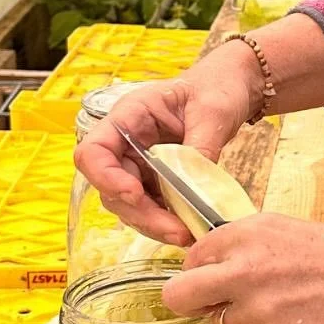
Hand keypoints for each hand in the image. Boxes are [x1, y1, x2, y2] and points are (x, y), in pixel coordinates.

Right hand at [73, 40, 262, 247]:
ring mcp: (141, 166)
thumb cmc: (216, 87)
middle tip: (177, 231)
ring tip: (188, 235)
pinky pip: (153, 210)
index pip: (94, 151)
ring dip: (155, 226)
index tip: (136, 195)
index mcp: (129, 117)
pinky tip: (190, 231)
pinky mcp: (158, 183)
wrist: (230, 89)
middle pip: (112, 189)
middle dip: (141, 214)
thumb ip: (200, 147)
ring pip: (131, 206)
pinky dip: (167, 224)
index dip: (106, 178)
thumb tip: (195, 187)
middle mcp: (127, 144)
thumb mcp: (212, 110)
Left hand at [162, 216, 323, 323]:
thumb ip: (245, 248)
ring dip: (246, 323)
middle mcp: (244, 270)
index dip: (201, 272)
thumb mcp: (286, 231)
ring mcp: (261, 309)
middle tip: (210, 307)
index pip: (192, 259)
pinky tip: (311, 321)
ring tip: (287, 308)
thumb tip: (212, 267)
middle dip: (189, 304)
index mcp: (245, 235)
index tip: (214, 280)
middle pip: (180, 296)